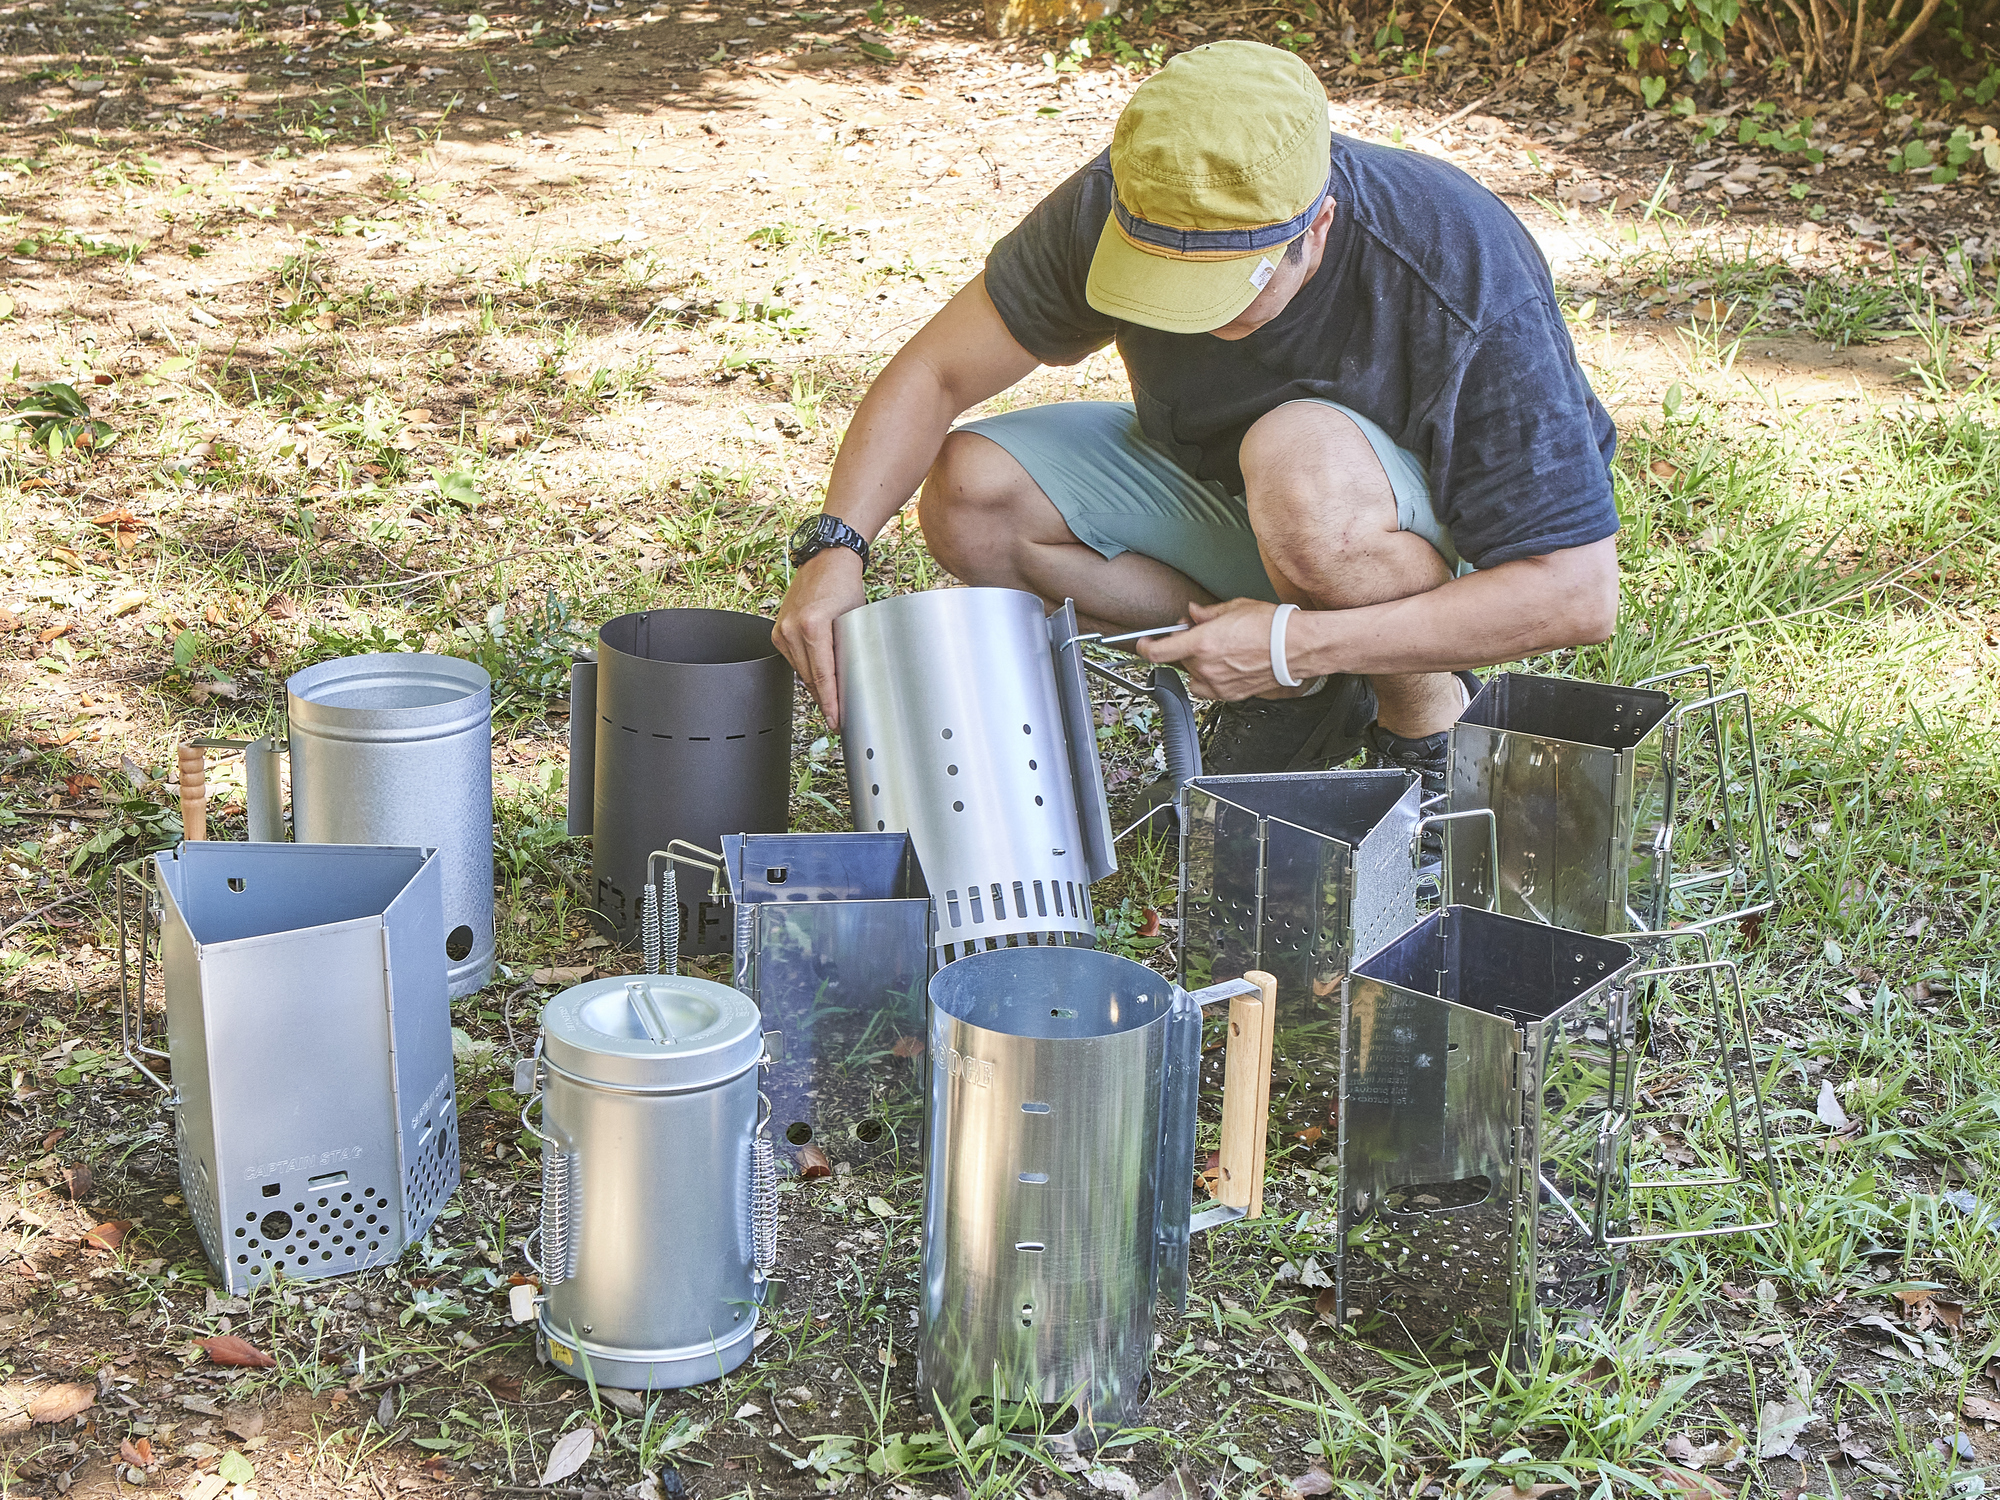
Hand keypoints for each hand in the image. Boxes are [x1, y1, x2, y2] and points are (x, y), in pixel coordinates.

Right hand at [774, 549, 865, 728]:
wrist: (825, 562)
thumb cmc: (845, 586)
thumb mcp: (855, 620)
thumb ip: (850, 649)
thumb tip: (853, 679)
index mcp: (813, 626)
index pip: (822, 676)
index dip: (830, 703)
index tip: (836, 720)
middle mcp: (793, 629)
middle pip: (810, 678)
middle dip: (825, 701)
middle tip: (838, 719)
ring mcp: (782, 630)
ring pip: (801, 672)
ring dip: (816, 688)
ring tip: (832, 703)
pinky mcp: (778, 631)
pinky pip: (793, 660)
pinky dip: (806, 671)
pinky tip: (819, 679)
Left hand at [1137, 598, 1288, 700]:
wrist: (1295, 647)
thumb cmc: (1271, 626)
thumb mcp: (1234, 608)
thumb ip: (1206, 613)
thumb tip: (1193, 613)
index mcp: (1202, 643)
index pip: (1158, 652)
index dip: (1146, 647)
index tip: (1145, 643)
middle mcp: (1206, 667)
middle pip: (1179, 659)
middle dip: (1184, 645)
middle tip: (1200, 633)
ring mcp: (1218, 683)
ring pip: (1192, 676)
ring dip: (1196, 664)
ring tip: (1215, 651)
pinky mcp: (1230, 694)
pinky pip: (1208, 688)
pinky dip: (1209, 678)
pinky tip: (1223, 665)